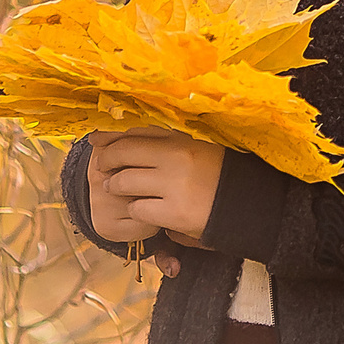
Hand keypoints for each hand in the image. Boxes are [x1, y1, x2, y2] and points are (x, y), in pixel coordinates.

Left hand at [90, 129, 224, 243]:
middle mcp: (176, 157)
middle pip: (124, 152)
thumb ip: (168, 142)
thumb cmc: (220, 175)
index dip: (112, 135)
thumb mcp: (197, 148)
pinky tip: (140, 209)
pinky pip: (137, 208)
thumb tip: (128, 136)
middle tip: (102, 167)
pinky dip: (134, 209)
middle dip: (107, 160)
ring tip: (115, 188)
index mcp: (182, 139)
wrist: (247, 204)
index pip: (137, 131)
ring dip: (116, 186)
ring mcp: (173, 185)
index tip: (96, 139)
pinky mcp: (173, 212)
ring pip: (125, 181)